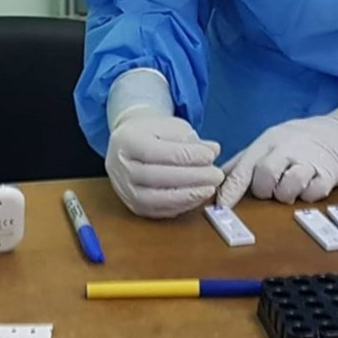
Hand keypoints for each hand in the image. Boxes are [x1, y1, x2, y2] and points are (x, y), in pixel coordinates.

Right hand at [106, 108, 223, 218]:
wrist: (129, 144)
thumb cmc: (153, 133)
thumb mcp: (170, 126)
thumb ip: (190, 139)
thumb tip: (213, 151)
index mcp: (128, 141)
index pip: (157, 152)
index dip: (186, 156)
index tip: (210, 156)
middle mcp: (121, 167)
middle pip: (155, 177)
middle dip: (190, 178)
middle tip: (216, 175)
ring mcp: (125, 189)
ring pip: (154, 199)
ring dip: (186, 197)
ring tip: (209, 189)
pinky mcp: (133, 206)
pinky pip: (156, 211)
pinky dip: (179, 206)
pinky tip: (197, 197)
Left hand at [217, 115, 337, 207]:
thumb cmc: (301, 139)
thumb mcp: (271, 141)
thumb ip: (245, 160)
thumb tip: (217, 177)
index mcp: (268, 141)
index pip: (243, 168)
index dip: (231, 190)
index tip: (221, 207)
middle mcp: (287, 149)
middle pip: (264, 177)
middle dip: (265, 191)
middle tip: (273, 189)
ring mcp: (309, 160)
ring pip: (289, 186)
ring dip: (287, 194)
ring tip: (292, 187)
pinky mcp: (329, 173)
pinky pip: (314, 193)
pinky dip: (309, 195)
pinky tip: (312, 186)